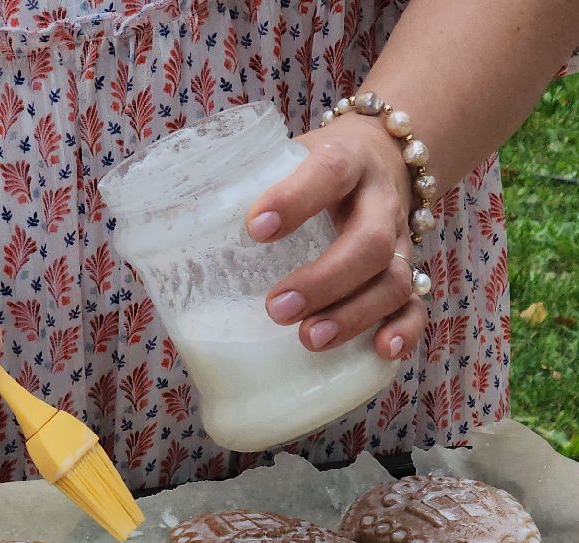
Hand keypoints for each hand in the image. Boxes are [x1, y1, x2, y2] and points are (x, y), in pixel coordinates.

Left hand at [246, 113, 424, 360]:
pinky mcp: (408, 272)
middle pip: (368, 242)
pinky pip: (415, 305)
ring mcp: (399, 241)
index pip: (328, 172)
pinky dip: (403, 330)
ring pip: (392, 280)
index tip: (254, 228)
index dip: (296, 200)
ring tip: (310, 339)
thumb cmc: (314, 168)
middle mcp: (379, 202)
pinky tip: (380, 352)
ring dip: (353, 314)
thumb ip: (239, 186)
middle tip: (276, 309)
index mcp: (346, 161)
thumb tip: (164, 228)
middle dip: (324, 280)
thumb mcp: (283, 157)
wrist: (384, 155)